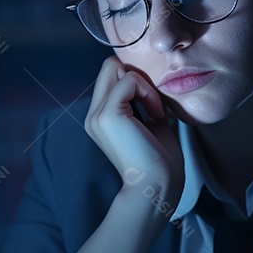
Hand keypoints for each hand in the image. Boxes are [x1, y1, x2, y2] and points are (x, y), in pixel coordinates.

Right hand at [84, 56, 183, 202]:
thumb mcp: (149, 123)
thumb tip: (148, 81)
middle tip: (154, 103)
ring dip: (144, 85)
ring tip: (156, 111)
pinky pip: (129, 80)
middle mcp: (93, 115)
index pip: (110, 75)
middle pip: (109, 66)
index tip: (154, 104)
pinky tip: (157, 114)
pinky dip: (148, 92)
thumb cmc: (158, 160)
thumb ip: (142, 101)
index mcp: (100, 118)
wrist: (156, 186)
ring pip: (117, 68)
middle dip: (137, 77)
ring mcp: (97, 115)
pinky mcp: (107, 114)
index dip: (134, 80)